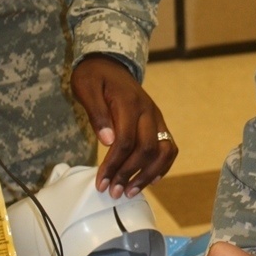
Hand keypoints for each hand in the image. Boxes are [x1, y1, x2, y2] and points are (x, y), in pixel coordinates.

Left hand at [70, 54, 175, 197]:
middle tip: (113, 192)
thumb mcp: (86, 87)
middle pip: (146, 149)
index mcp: (129, 103)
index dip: (114, 165)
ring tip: (130, 192)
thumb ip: (96, 113)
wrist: (110, 63)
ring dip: (148, 175)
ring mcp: (157, 118)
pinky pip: (169, 148)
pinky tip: (150, 181)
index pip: (126, 141)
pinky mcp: (159, 123)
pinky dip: (162, 166)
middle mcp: (148, 112)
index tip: (101, 182)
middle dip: (129, 174)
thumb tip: (107, 141)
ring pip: (163, 151)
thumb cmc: (94, 76)